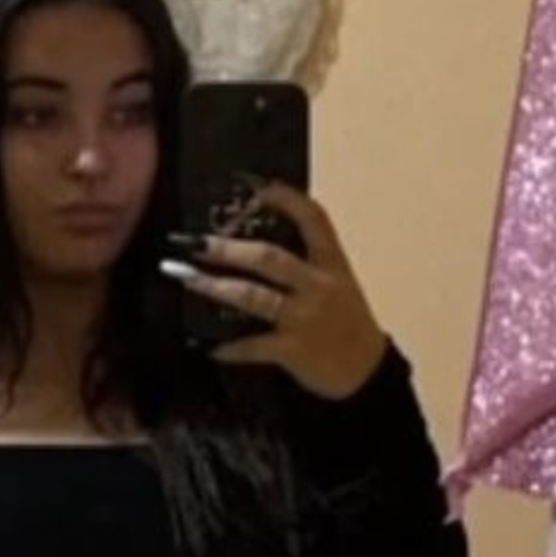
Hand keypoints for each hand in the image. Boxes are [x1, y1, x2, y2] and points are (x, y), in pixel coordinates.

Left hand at [174, 183, 387, 400]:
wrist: (366, 371)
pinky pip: (255, 346)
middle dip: (229, 248)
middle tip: (196, 242)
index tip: (255, 185)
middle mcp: (318, 285)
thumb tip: (257, 246)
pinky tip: (209, 347)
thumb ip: (307, 263)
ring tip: (188, 279)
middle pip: (270, 258)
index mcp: (331, 263)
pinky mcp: (294, 350)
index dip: (285, 198)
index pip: (312, 219)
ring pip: (256, 296)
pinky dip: (231, 347)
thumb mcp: (337, 283)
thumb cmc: (346, 323)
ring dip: (218, 287)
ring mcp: (304, 318)